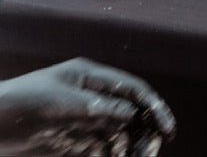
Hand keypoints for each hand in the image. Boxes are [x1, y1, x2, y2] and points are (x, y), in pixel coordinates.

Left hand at [0, 58, 175, 155]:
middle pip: (130, 111)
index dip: (153, 106)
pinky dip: (113, 153)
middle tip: (152, 149)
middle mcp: (92, 97)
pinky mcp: (72, 139)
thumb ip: (99, 106)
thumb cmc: (20, 103)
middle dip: (145, 129)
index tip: (166, 127)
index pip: (132, 89)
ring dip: (130, 144)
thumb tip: (132, 113)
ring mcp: (83, 118)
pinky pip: (101, 146)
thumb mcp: (62, 102)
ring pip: (118, 131)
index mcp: (91, 78)